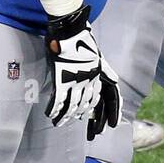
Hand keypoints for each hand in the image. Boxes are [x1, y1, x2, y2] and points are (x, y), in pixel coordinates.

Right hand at [44, 5, 118, 137]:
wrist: (70, 28)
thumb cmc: (81, 40)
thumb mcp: (98, 56)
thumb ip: (103, 70)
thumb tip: (111, 78)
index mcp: (101, 73)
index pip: (110, 98)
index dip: (111, 113)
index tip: (111, 126)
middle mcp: (91, 79)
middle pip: (91, 105)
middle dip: (90, 120)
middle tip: (90, 134)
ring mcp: (77, 80)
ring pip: (74, 104)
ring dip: (67, 116)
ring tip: (61, 124)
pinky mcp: (62, 78)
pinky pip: (59, 99)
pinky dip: (56, 109)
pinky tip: (52, 116)